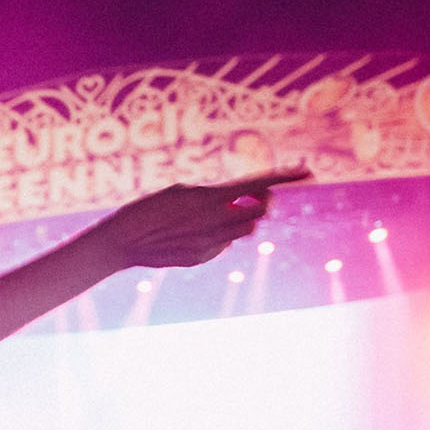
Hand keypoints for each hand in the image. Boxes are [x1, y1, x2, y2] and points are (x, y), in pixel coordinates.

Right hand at [94, 167, 309, 269]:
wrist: (121, 241)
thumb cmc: (148, 209)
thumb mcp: (182, 192)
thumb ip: (215, 196)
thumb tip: (241, 205)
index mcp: (210, 197)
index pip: (258, 184)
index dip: (286, 177)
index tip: (308, 171)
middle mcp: (214, 221)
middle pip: (260, 211)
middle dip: (261, 202)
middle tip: (250, 198)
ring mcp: (209, 242)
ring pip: (245, 230)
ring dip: (239, 220)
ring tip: (213, 215)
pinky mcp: (201, 258)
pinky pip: (222, 245)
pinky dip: (216, 238)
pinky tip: (189, 236)